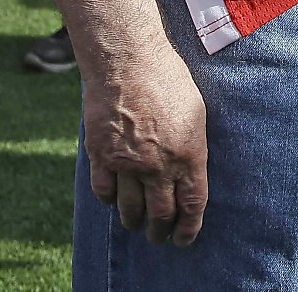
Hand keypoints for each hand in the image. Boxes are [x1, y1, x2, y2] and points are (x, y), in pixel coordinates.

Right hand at [81, 44, 208, 246]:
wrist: (127, 60)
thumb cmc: (167, 78)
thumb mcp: (196, 112)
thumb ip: (192, 146)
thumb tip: (190, 171)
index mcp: (189, 154)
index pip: (192, 205)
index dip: (189, 228)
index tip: (184, 238)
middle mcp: (158, 165)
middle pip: (161, 214)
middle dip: (160, 231)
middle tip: (158, 236)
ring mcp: (128, 163)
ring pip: (130, 209)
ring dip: (134, 221)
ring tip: (136, 224)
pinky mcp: (101, 154)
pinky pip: (104, 191)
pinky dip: (109, 200)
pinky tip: (113, 198)